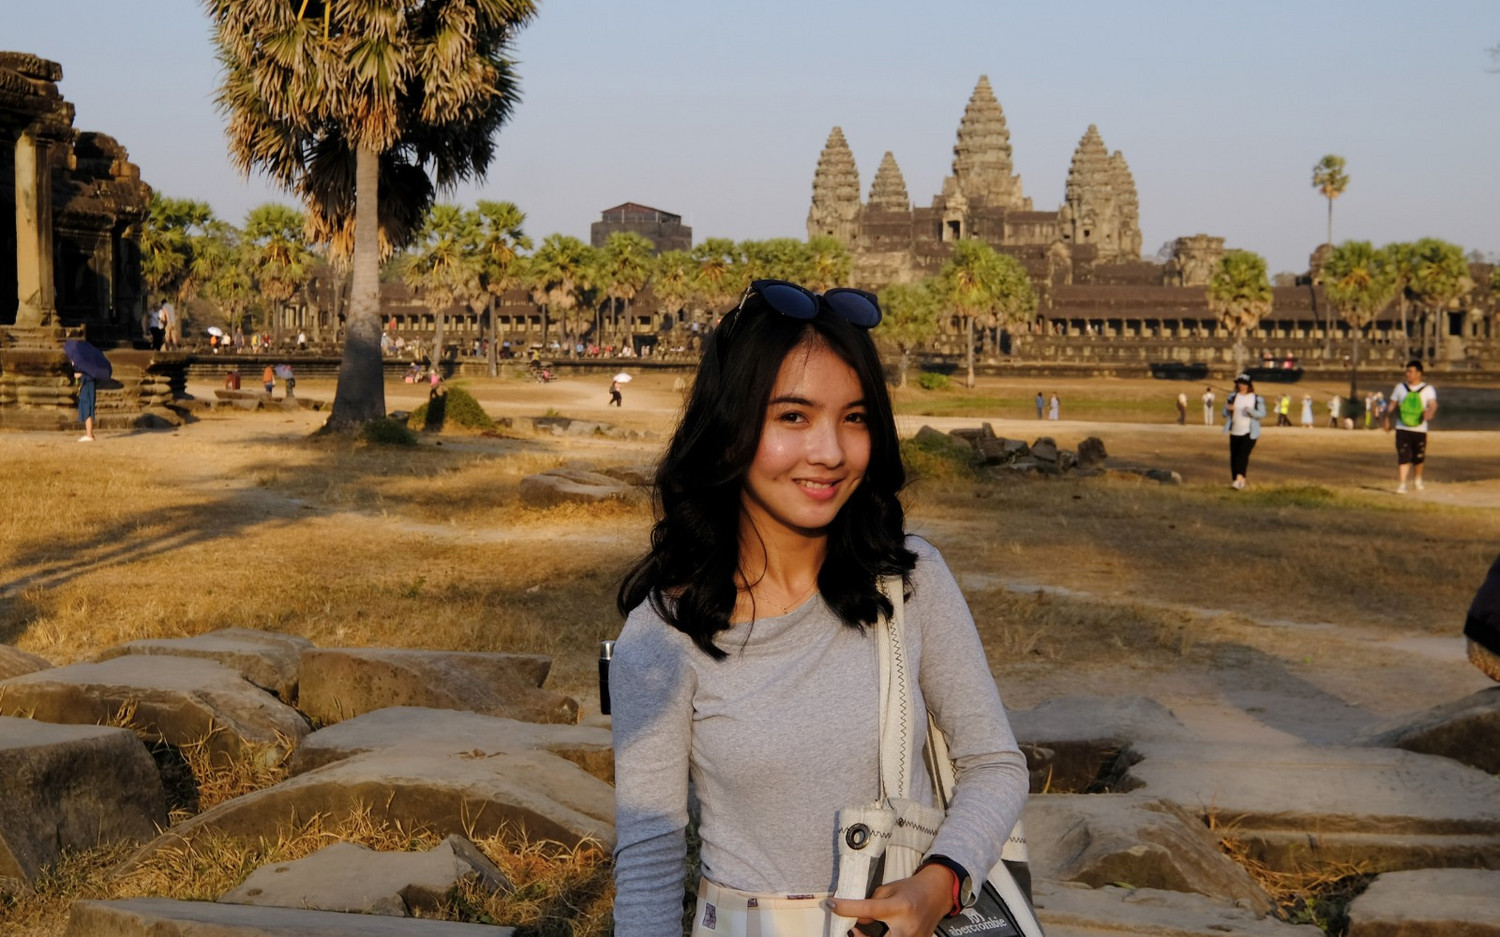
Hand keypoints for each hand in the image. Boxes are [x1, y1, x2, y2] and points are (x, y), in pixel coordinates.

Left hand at [827, 864, 952, 936]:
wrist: (938, 893)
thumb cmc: (912, 889)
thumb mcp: (888, 890)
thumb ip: (870, 905)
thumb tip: (855, 920)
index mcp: (898, 907)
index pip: (867, 909)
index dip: (846, 908)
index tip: (831, 905)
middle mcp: (906, 926)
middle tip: (850, 930)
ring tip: (858, 933)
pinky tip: (879, 935)